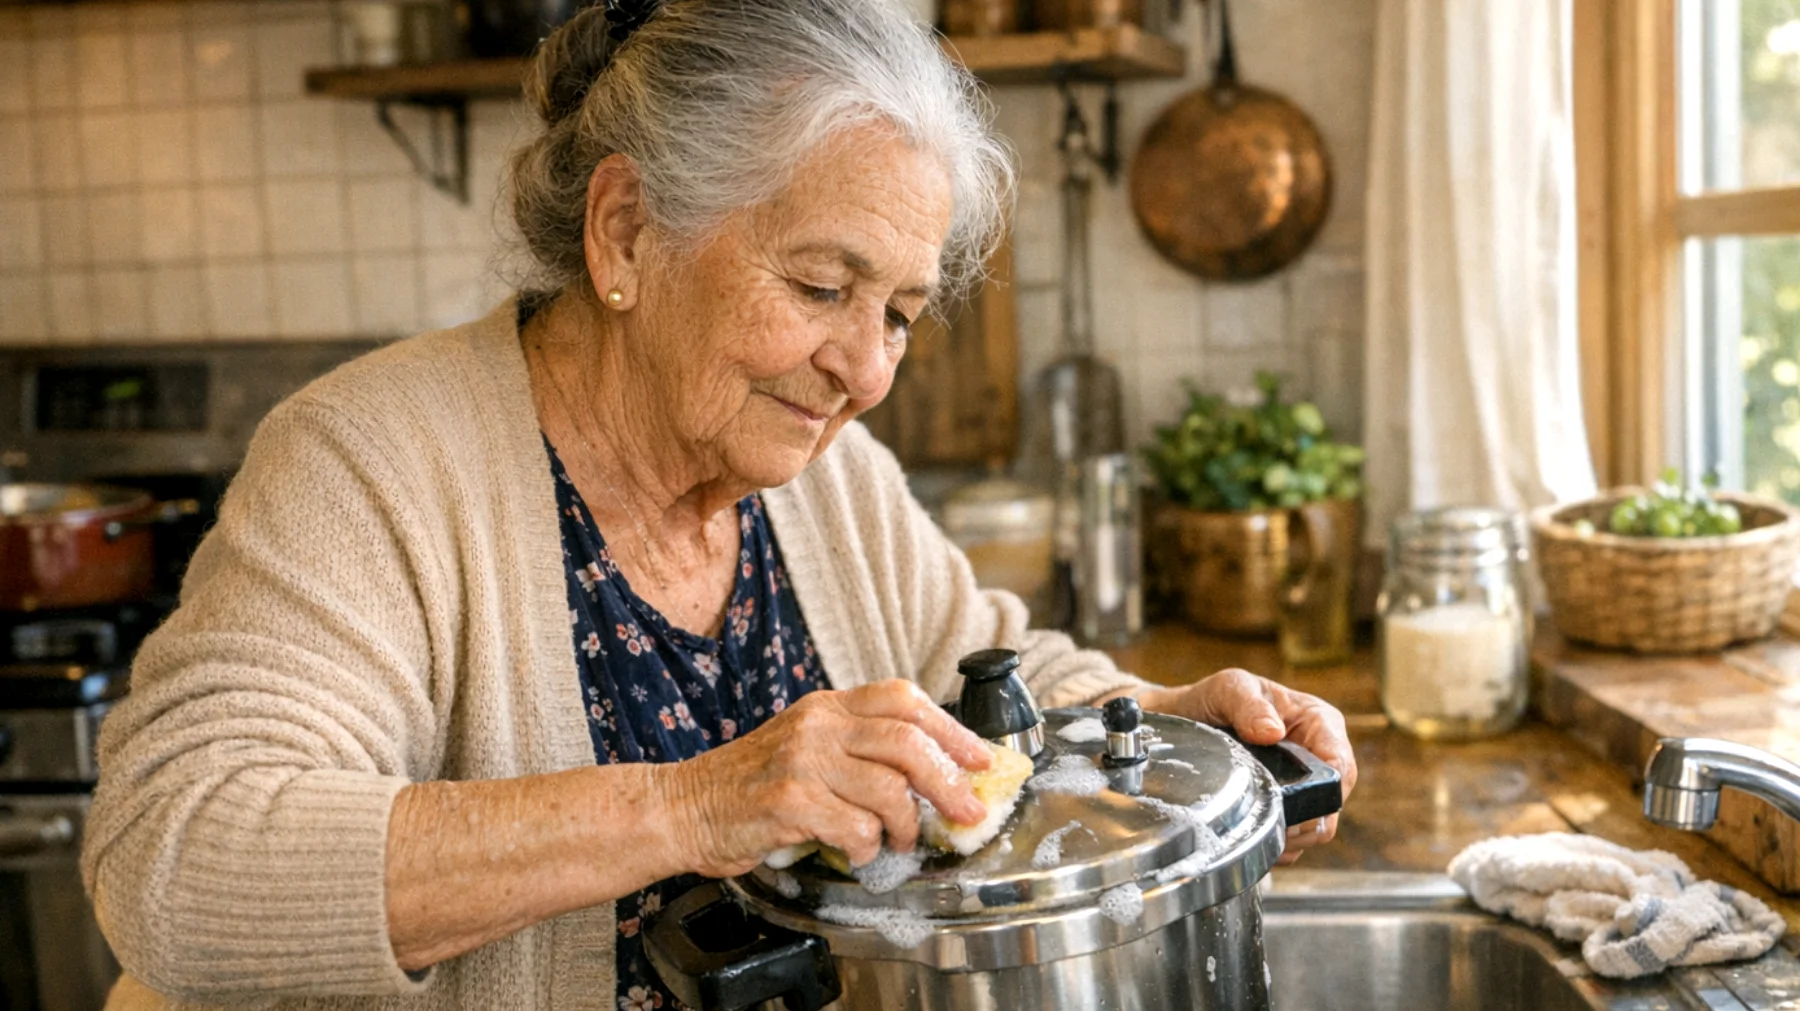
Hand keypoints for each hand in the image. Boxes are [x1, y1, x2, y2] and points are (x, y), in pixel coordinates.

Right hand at [660, 681, 991, 877]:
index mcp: (826, 706)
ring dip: (905, 825)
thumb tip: (933, 774)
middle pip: (908, 741)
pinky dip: (866, 848)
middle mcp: (817, 725)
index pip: (903, 700)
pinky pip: (856, 827)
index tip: (981, 760)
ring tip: (897, 841)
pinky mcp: (788, 800)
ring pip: (889, 789)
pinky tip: (854, 852)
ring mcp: (802, 760)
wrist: (683, 808)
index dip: (951, 730)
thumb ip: (858, 751)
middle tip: (967, 812)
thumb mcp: (806, 748)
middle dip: (949, 782)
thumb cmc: (749, 787)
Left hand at [1133, 670, 1357, 865]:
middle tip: (1269, 822)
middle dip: (1308, 821)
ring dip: (1292, 836)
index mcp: (1318, 722)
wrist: (1185, 719)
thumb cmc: (1215, 698)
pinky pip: (1297, 838)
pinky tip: (1254, 836)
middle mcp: (1319, 754)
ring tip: (1257, 828)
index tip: (1295, 803)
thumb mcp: (1229, 690)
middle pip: (1334, 803)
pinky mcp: (1289, 804)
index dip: (1326, 791)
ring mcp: (1304, 782)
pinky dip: (1279, 844)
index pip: (1340, 765)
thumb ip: (1249, 706)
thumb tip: (1272, 732)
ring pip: (1318, 826)